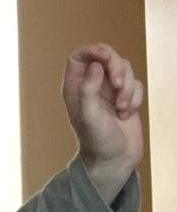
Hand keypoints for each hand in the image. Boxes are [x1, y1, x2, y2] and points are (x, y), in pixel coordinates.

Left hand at [62, 43, 144, 203]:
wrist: (114, 161)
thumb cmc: (97, 141)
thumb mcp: (88, 115)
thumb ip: (88, 88)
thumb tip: (95, 64)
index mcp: (75, 87)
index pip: (79, 55)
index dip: (93, 50)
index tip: (105, 57)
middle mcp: (92, 85)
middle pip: (106, 56)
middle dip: (117, 67)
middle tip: (119, 84)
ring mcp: (110, 91)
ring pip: (125, 69)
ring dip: (128, 87)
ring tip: (121, 108)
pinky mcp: (126, 97)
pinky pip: (137, 84)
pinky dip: (135, 98)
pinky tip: (126, 114)